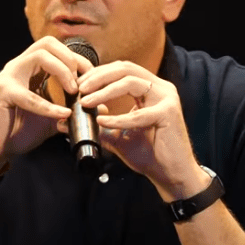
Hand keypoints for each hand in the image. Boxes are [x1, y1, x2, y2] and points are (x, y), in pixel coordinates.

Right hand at [0, 36, 94, 169]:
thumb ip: (73, 110)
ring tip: (74, 91)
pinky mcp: (3, 93)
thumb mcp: (52, 118)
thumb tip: (102, 108)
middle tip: (82, 82)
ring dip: (62, 71)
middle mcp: (19, 67)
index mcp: (30, 68)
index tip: (92, 77)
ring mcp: (9, 77)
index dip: (77, 59)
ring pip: (39, 55)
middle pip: (48, 43)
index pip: (56, 49)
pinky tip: (63, 114)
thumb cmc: (18, 130)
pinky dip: (49, 105)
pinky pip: (29, 95)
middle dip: (70, 59)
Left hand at [77, 61, 204, 199]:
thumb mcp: (119, 135)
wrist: (172, 175)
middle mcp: (161, 88)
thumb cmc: (150, 154)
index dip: (99, 73)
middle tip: (79, 88)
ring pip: (131, 82)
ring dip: (104, 91)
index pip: (122, 70)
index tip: (79, 84)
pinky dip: (117, 118)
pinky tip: (102, 121)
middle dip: (99, 76)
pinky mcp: (169, 114)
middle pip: (125, 69)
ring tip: (86, 102)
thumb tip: (72, 118)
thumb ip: (101, 123)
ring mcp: (167, 98)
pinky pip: (138, 114)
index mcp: (151, 89)